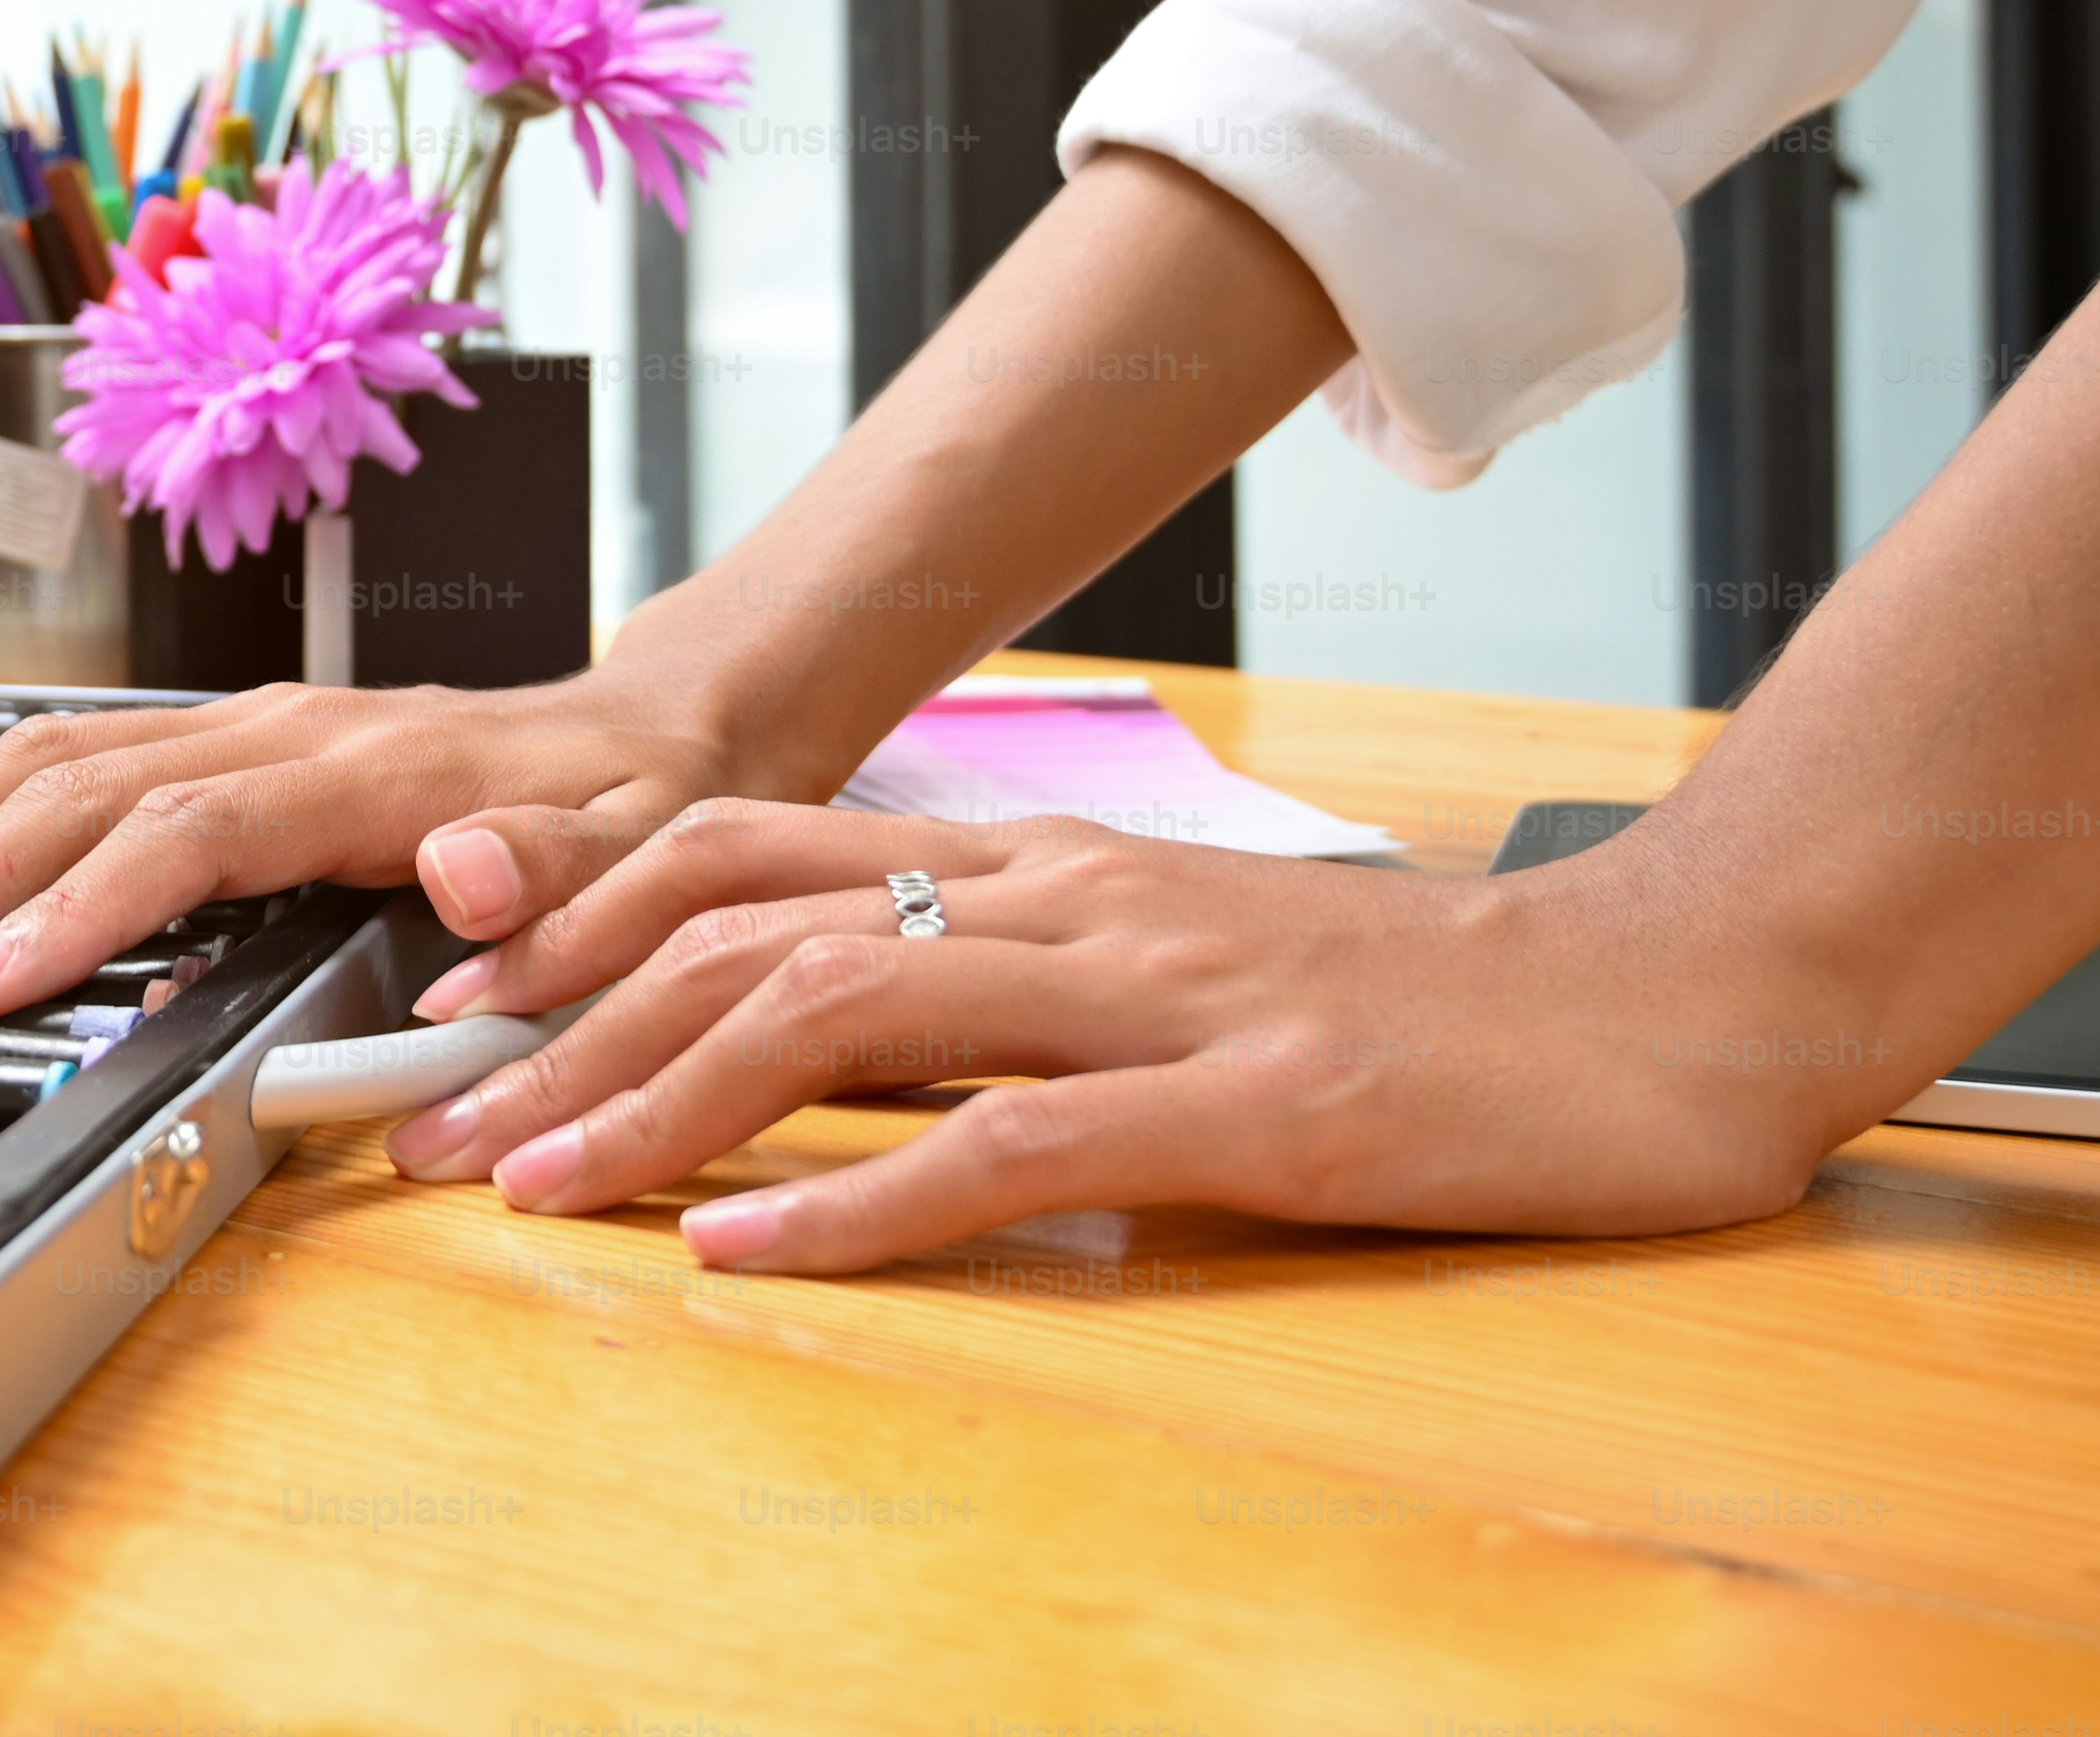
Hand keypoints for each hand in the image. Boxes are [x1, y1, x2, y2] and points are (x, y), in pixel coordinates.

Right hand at [0, 675, 781, 1015]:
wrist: (660, 735)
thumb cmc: (645, 813)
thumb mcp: (647, 855)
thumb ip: (565, 876)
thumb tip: (472, 875)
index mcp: (366, 766)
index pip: (180, 833)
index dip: (70, 910)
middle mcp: (279, 728)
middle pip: (69, 790)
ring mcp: (237, 727)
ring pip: (43, 766)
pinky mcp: (214, 746)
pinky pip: (63, 766)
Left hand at [383, 799, 1884, 1267]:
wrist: (1669, 994)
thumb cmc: (1431, 1005)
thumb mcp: (1187, 966)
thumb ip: (1030, 982)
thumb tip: (854, 1039)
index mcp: (1050, 865)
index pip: (751, 850)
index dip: (582, 911)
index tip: (460, 995)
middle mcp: (1071, 900)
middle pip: (744, 927)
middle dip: (561, 1023)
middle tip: (430, 1124)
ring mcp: (1155, 995)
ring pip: (835, 1012)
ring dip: (657, 1103)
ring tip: (536, 1181)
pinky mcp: (1247, 1105)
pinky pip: (1009, 1145)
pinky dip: (854, 1200)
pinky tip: (748, 1249)